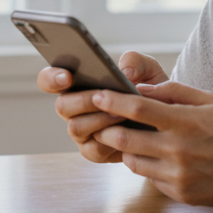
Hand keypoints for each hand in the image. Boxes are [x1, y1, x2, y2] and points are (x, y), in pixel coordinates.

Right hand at [37, 51, 169, 162]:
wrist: (162, 121)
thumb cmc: (148, 91)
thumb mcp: (147, 70)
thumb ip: (136, 61)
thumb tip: (124, 71)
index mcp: (77, 84)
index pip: (49, 80)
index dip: (52, 78)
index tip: (68, 76)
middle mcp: (74, 108)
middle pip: (61, 106)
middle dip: (83, 100)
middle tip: (102, 95)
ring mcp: (82, 131)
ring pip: (76, 127)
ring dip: (99, 119)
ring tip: (121, 113)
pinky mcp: (94, 151)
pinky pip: (93, 149)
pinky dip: (109, 140)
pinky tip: (125, 132)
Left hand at [90, 80, 212, 206]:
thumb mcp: (210, 100)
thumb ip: (174, 91)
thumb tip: (140, 88)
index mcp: (185, 122)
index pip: (136, 109)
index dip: (111, 101)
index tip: (97, 94)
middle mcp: (178, 151)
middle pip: (124, 140)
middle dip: (107, 130)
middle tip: (102, 122)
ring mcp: (178, 176)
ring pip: (133, 163)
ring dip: (125, 151)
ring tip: (130, 140)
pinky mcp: (180, 194)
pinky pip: (151, 179)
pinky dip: (148, 167)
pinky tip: (158, 158)